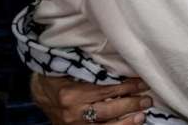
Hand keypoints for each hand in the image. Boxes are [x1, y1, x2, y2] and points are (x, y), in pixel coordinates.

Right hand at [31, 74, 150, 124]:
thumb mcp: (74, 68)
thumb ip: (95, 71)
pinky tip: (130, 124)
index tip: (143, 83)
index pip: (106, 90)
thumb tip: (124, 68)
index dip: (127, 87)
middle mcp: (72, 112)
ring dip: (126, 122)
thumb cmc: (61, 75)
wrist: (41, 92)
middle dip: (130, 105)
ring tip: (142, 115)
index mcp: (71, 93)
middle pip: (107, 111)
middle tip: (147, 100)